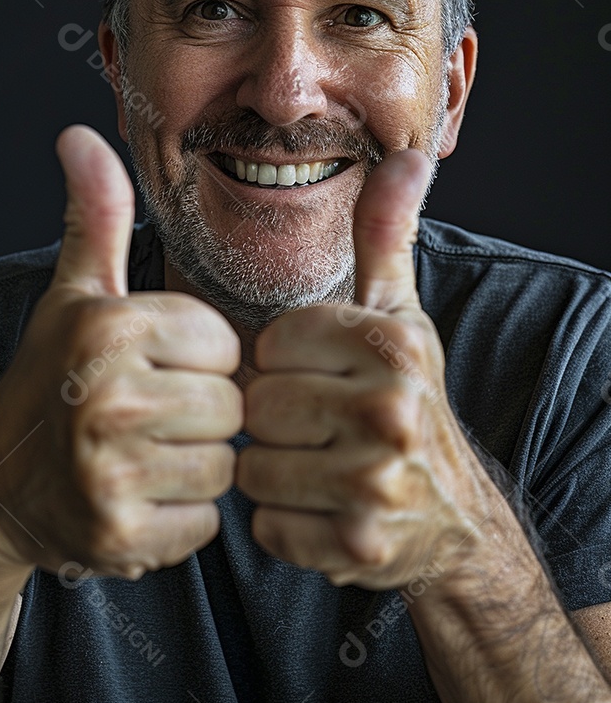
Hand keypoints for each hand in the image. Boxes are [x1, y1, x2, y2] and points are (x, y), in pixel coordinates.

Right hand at [0, 125, 242, 578]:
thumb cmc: (51, 378)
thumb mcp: (75, 294)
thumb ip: (94, 216)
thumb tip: (79, 134)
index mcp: (110, 327)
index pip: (225, 344)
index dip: (199, 359)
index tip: (156, 366)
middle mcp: (108, 396)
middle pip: (230, 406)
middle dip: (201, 414)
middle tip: (151, 417)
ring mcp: (112, 472)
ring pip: (225, 465)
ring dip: (195, 465)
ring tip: (147, 454)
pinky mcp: (122, 535)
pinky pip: (206, 521)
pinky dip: (182, 517)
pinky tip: (141, 497)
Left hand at [236, 149, 487, 589]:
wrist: (448, 512)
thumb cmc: (404, 397)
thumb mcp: (398, 312)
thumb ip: (386, 234)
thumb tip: (405, 157)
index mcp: (392, 344)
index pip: (272, 341)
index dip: (283, 361)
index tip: (317, 374)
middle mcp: (392, 411)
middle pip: (258, 405)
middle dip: (275, 418)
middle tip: (316, 426)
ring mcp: (377, 483)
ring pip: (254, 467)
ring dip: (273, 471)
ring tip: (317, 464)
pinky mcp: (357, 545)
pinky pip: (266, 526)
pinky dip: (283, 524)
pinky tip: (320, 509)